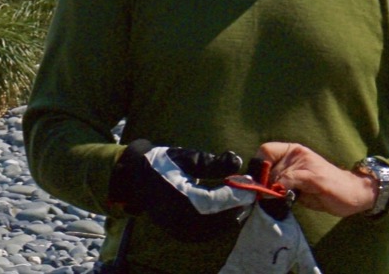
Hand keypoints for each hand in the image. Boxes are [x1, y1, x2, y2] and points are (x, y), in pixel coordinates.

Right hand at [110, 139, 245, 240]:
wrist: (138, 177)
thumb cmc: (164, 162)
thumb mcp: (187, 157)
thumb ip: (212, 162)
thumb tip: (237, 160)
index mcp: (177, 197)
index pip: (214, 202)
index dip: (235, 195)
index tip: (251, 185)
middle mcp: (177, 218)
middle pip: (217, 220)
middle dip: (237, 207)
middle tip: (250, 193)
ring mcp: (178, 229)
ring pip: (214, 229)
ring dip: (230, 216)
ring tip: (242, 200)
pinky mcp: (180, 233)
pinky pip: (207, 232)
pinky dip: (220, 223)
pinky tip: (228, 210)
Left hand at [256, 142, 376, 216]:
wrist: (355, 191)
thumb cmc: (326, 189)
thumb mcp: (299, 183)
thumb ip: (281, 182)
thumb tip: (261, 189)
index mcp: (293, 151)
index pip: (265, 150)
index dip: (257, 167)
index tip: (256, 182)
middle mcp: (298, 153)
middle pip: (267, 165)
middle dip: (263, 183)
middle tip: (265, 195)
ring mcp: (306, 163)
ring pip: (275, 174)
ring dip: (272, 189)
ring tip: (278, 198)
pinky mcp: (313, 176)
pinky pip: (288, 180)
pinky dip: (281, 189)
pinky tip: (285, 196)